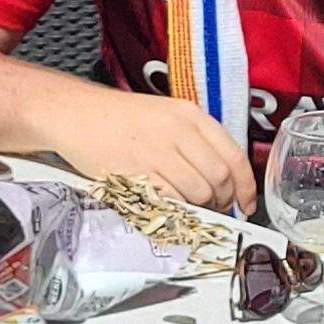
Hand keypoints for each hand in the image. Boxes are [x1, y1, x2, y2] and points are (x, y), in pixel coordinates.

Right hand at [48, 88, 255, 211]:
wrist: (77, 114)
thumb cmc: (120, 118)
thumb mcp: (167, 115)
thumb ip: (196, 140)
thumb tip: (224, 177)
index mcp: (191, 115)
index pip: (234, 155)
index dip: (246, 186)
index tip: (246, 203)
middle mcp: (178, 130)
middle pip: (220, 177)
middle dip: (223, 200)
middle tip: (216, 207)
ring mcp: (157, 151)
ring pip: (199, 192)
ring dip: (201, 208)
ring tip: (191, 206)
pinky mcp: (137, 171)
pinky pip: (171, 199)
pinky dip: (177, 209)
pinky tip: (170, 205)